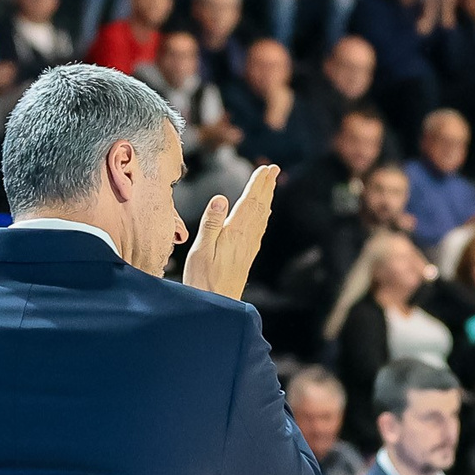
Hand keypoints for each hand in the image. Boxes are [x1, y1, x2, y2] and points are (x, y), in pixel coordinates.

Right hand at [183, 164, 278, 299]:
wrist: (218, 305)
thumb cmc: (204, 279)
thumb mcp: (201, 249)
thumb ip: (212, 222)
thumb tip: (221, 197)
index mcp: (236, 232)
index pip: (250, 202)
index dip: (258, 184)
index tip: (265, 169)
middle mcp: (247, 237)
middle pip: (260, 206)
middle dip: (266, 186)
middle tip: (273, 169)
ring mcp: (249, 246)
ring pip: (262, 216)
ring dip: (266, 198)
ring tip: (270, 184)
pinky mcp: (247, 254)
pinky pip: (259, 228)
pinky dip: (263, 214)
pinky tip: (264, 213)